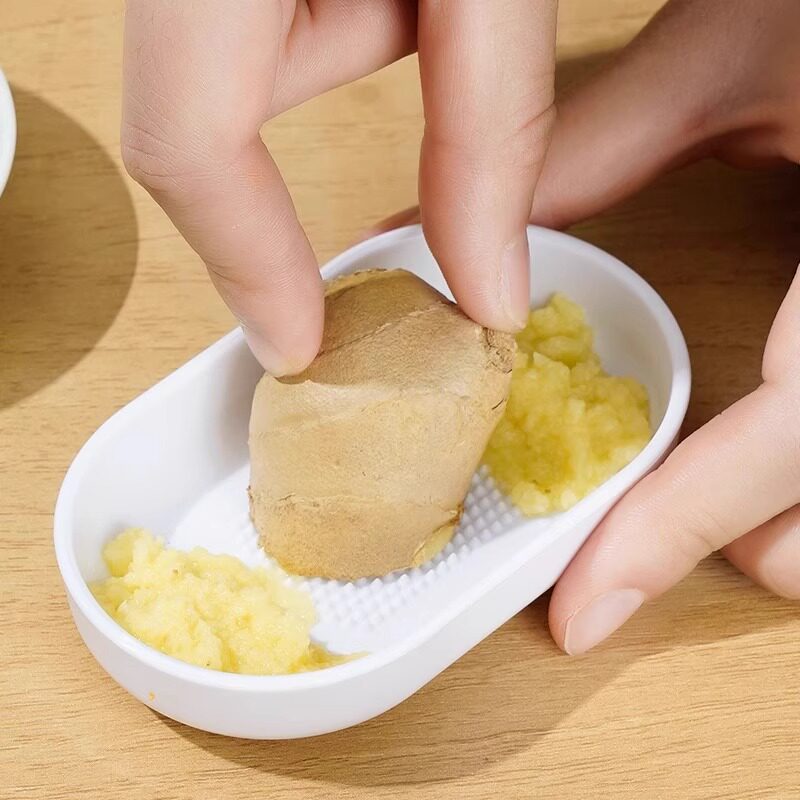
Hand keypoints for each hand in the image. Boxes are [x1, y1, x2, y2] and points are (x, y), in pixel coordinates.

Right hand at [122, 1, 557, 374]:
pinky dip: (344, 32)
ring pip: (241, 66)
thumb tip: (492, 294)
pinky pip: (267, 15)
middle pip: (203, 120)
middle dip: (291, 193)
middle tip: (358, 257)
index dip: (244, 264)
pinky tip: (410, 17)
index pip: (188, 139)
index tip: (298, 350)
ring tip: (424, 56)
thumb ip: (490, 124)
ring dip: (345, 79)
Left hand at [375, 0, 799, 651]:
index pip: (784, 441)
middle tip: (640, 502)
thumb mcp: (738, 55)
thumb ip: (601, 149)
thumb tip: (454, 216)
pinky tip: (778, 408)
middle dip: (733, 532)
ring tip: (715, 469)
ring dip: (779, 511)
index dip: (669, 535)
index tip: (581, 617)